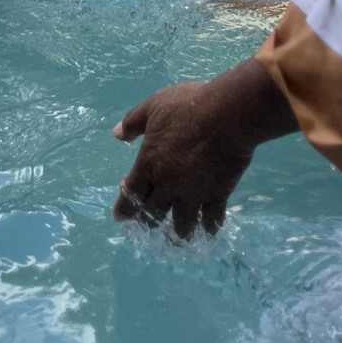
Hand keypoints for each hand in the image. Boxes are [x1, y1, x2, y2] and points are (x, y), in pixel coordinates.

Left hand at [113, 76, 259, 236]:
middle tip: (149, 225)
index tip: (121, 217)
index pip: (131, 193)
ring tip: (179, 236)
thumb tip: (116, 134)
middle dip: (149, 221)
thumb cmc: (187, 107)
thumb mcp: (153, 106)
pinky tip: (209, 230)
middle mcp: (168, 184)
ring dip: (179, 231)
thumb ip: (133, 122)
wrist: (225, 115)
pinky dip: (209, 227)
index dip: (124, 208)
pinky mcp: (218, 194)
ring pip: (182, 222)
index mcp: (148, 164)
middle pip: (154, 211)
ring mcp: (193, 192)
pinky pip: (211, 218)